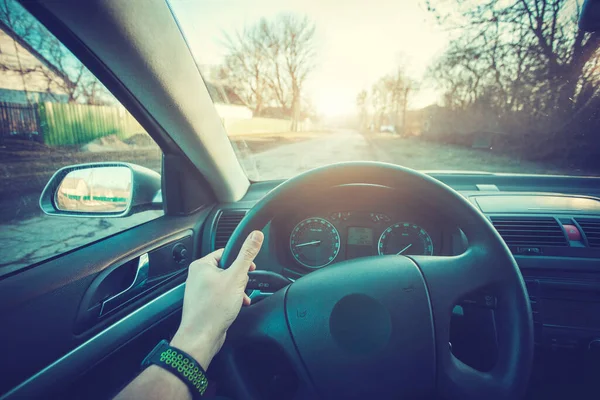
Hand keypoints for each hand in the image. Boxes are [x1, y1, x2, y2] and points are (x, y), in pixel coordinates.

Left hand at [170, 231, 263, 369]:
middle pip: (228, 269)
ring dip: (237, 291)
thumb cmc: (212, 310)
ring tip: (239, 300)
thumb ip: (247, 255)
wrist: (201, 338)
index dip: (241, 260)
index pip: (226, 252)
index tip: (249, 268)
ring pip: (226, 284)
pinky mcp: (205, 304)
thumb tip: (255, 236)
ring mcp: (200, 291)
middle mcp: (198, 276)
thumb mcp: (236, 277)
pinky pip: (222, 296)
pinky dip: (231, 300)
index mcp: (202, 265)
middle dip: (240, 280)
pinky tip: (235, 307)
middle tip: (242, 287)